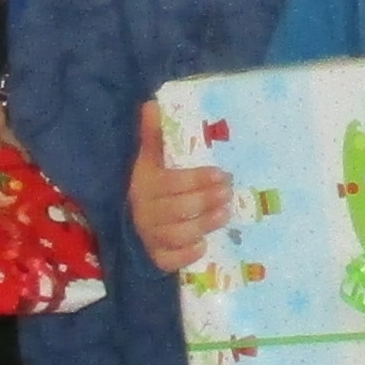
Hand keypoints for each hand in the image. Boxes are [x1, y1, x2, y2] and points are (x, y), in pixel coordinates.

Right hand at [127, 103, 235, 272]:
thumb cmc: (152, 188)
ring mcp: (150, 237)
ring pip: (178, 233)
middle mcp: (145, 212)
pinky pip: (170, 259)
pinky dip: (187, 254)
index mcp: (145, 186)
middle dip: (207, 201)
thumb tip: (152, 104)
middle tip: (229, 193)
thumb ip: (153, 136)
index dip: (198, 179)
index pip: (172, 183)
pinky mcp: (157, 257)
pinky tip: (203, 245)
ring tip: (225, 213)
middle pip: (178, 209)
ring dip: (204, 224)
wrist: (135, 224)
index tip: (222, 174)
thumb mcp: (150, 161)